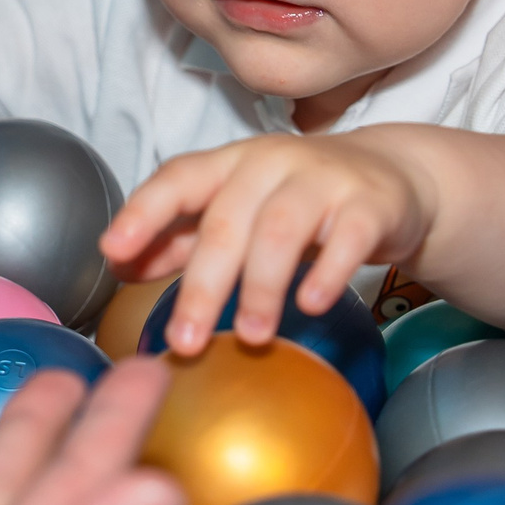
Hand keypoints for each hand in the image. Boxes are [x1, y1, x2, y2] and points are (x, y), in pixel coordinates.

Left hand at [100, 132, 431, 353]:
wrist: (390, 178)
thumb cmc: (297, 199)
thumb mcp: (238, 210)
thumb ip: (182, 238)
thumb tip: (121, 265)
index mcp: (228, 165)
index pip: (178, 179)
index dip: (143, 213)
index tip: (113, 251)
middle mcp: (269, 163)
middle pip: (226, 222)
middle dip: (203, 285)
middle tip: (186, 340)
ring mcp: (322, 180)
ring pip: (281, 230)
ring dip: (261, 287)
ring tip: (251, 336)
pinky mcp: (369, 205)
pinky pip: (347, 238)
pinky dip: (327, 273)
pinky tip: (310, 305)